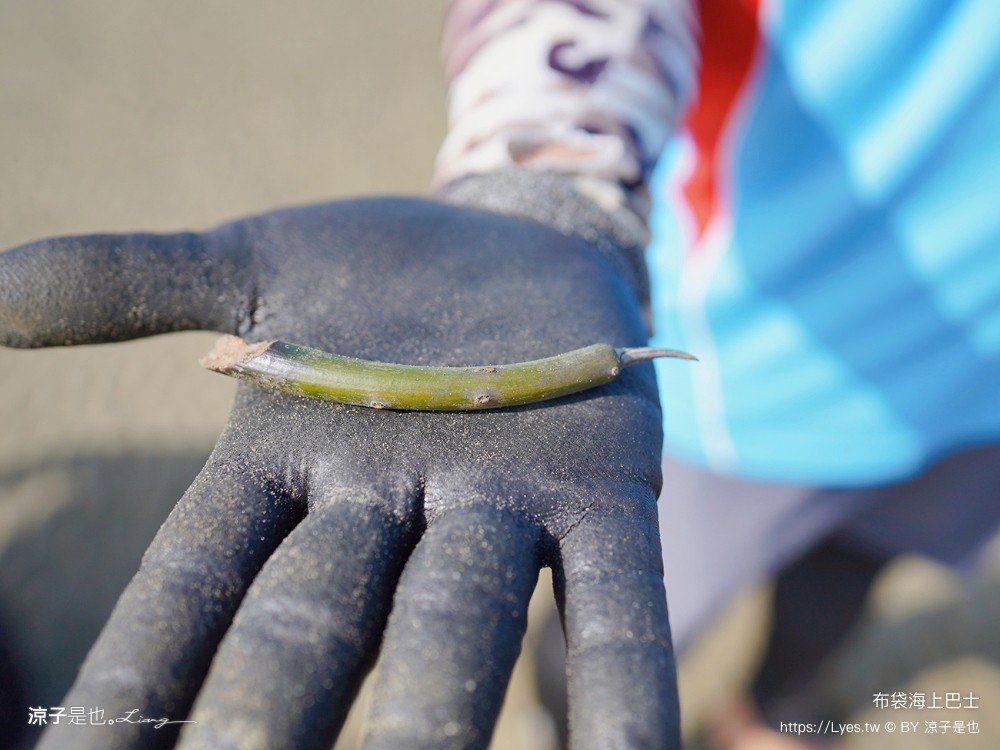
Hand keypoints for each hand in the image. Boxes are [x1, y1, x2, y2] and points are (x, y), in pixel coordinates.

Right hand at [2, 196, 676, 748]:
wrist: (517, 237)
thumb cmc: (376, 268)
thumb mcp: (255, 262)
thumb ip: (135, 284)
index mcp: (289, 468)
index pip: (192, 590)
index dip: (135, 682)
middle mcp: (387, 511)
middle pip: (316, 629)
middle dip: (273, 712)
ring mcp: (499, 507)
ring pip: (457, 624)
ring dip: (436, 713)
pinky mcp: (603, 495)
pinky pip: (613, 605)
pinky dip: (621, 689)